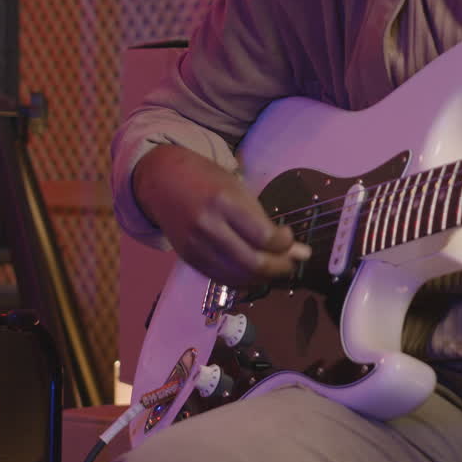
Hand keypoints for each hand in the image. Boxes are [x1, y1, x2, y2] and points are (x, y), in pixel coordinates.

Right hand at [133, 145, 310, 285]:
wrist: (164, 181)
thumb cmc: (208, 180)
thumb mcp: (239, 190)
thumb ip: (265, 221)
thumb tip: (297, 250)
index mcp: (224, 202)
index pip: (264, 237)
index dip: (285, 245)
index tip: (291, 240)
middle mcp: (208, 227)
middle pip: (253, 263)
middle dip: (280, 267)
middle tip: (292, 263)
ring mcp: (196, 247)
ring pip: (239, 277)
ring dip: (264, 278)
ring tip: (276, 268)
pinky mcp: (189, 260)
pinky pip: (222, 279)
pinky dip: (243, 281)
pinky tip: (254, 272)